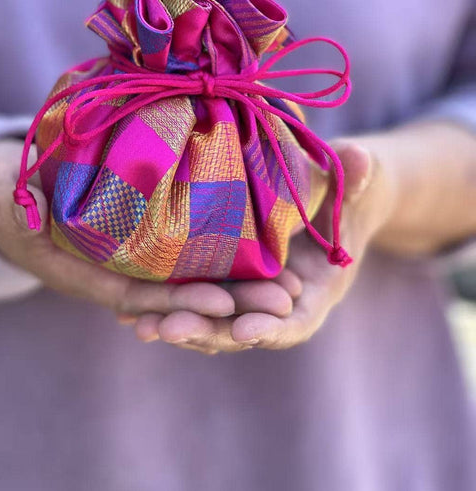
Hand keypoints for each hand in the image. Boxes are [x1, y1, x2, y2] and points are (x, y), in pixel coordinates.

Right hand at [0, 139, 290, 318]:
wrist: (8, 190)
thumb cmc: (4, 190)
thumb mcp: (2, 194)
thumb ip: (15, 203)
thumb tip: (25, 213)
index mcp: (80, 272)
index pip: (136, 294)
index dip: (177, 299)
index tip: (224, 300)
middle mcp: (114, 277)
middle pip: (177, 299)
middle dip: (229, 305)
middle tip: (284, 301)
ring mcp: (132, 265)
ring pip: (191, 285)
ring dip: (240, 291)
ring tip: (292, 289)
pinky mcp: (147, 245)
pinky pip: (189, 260)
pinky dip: (226, 265)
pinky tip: (269, 258)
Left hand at [129, 139, 396, 353]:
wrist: (334, 193)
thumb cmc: (351, 186)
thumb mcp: (360, 179)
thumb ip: (359, 176)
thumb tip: (360, 159)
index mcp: (319, 289)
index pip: (296, 320)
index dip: (272, 328)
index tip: (245, 330)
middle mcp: (281, 300)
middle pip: (243, 327)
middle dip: (207, 330)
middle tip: (168, 329)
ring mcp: (251, 293)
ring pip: (215, 318)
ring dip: (179, 323)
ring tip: (140, 325)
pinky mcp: (228, 279)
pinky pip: (197, 297)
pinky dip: (168, 306)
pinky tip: (129, 309)